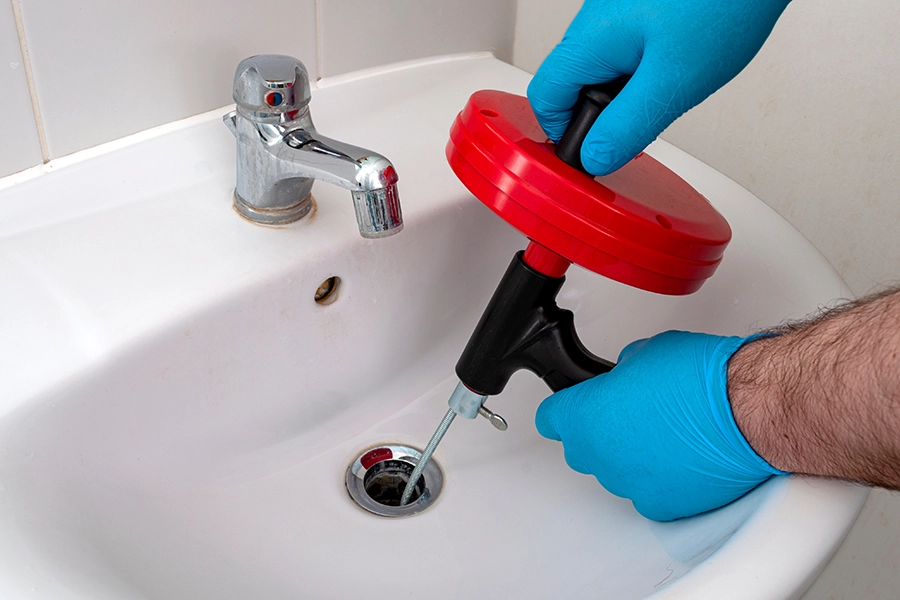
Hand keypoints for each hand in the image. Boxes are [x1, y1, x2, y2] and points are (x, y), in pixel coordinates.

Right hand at [527, 0, 790, 174]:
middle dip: (600, 115)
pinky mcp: (639, 4)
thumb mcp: (672, 85)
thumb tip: (596, 157)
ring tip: (668, 91)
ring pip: (601, 66)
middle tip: (639, 127)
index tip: (591, 153)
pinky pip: (625, 47)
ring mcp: (615, 8)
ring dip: (625, 91)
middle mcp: (593, 18)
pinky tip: (678, 66)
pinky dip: (643, 67)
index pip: (544, 98)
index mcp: (589, 39)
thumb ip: (626, 127)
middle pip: (571, 83)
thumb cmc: (723, 5)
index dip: (562, 134)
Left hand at [535, 331, 784, 520]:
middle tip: (630, 414)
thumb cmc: (702, 379)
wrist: (748, 412)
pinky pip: (647, 492)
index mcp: (586, 416)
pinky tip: (681, 458)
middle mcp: (600, 455)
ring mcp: (628, 484)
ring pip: (615, 471)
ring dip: (630, 456)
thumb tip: (622, 379)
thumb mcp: (645, 352)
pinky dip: (659, 479)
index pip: (550, 418)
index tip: (570, 407)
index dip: (563, 409)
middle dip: (598, 432)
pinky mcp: (660, 506)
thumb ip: (619, 372)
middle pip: (581, 448)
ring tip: (666, 434)